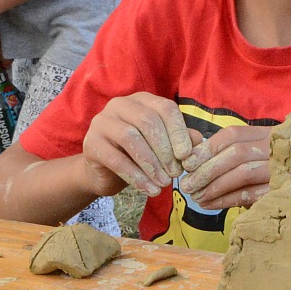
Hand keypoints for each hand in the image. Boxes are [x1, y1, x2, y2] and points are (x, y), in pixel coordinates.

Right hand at [79, 93, 197, 197]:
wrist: (105, 172)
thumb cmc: (139, 155)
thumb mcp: (162, 146)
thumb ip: (180, 140)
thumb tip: (199, 142)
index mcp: (142, 100)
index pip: (165, 109)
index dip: (178, 132)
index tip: (186, 156)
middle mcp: (120, 105)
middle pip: (148, 121)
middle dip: (165, 150)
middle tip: (175, 174)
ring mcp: (102, 122)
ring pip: (131, 139)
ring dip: (151, 164)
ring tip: (164, 184)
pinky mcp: (91, 143)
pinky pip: (116, 159)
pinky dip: (136, 177)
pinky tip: (149, 190)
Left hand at [177, 125, 272, 210]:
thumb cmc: (278, 167)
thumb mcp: (260, 151)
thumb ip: (233, 152)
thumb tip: (195, 159)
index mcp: (268, 134)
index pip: (233, 134)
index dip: (208, 147)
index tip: (187, 161)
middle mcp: (275, 148)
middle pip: (235, 153)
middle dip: (206, 169)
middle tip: (187, 184)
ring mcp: (280, 169)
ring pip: (242, 172)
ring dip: (214, 185)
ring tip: (195, 196)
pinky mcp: (281, 190)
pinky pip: (249, 194)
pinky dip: (226, 199)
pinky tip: (210, 204)